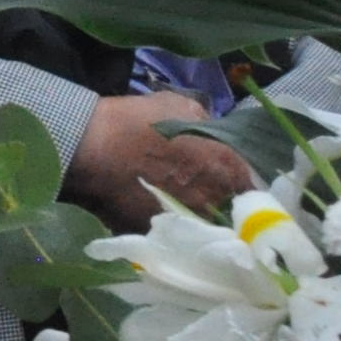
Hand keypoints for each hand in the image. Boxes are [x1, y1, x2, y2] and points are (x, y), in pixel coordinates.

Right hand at [65, 93, 251, 223]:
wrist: (90, 148)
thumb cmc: (135, 122)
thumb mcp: (178, 106)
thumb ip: (207, 124)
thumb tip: (213, 134)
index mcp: (224, 165)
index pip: (251, 181)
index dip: (241, 179)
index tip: (231, 177)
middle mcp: (213, 198)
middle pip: (230, 207)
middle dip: (223, 200)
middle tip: (206, 190)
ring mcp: (187, 220)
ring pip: (204, 224)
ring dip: (199, 216)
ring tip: (182, 205)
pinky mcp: (161, 234)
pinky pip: (175, 233)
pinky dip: (172, 225)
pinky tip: (159, 212)